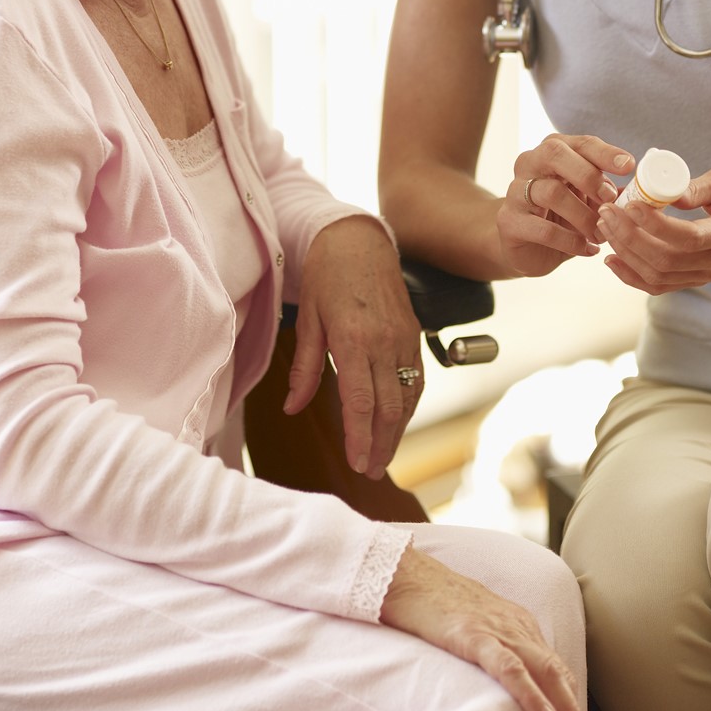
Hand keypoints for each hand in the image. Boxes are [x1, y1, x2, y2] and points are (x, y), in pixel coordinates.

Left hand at [287, 218, 422, 479]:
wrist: (359, 239)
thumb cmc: (328, 275)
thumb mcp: (308, 320)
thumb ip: (305, 368)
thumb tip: (294, 407)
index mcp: (355, 339)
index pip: (362, 402)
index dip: (361, 438)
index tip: (357, 463)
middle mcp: (385, 342)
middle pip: (389, 408)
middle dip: (381, 445)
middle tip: (370, 471)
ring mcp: (404, 338)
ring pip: (407, 397)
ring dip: (397, 431)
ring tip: (383, 455)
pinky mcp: (413, 333)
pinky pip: (415, 378)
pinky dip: (408, 405)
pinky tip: (398, 421)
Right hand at [380, 545, 581, 710]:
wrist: (405, 573)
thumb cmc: (434, 599)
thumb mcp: (474, 620)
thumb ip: (495, 641)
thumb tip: (507, 670)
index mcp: (517, 621)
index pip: (553, 662)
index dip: (567, 691)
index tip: (572, 710)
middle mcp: (514, 624)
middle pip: (556, 669)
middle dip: (571, 700)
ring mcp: (496, 629)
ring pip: (542, 670)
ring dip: (561, 701)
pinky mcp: (474, 636)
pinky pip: (510, 669)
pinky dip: (530, 694)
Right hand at [500, 135, 632, 275]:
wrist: (524, 245)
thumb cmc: (562, 216)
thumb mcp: (587, 199)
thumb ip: (607, 191)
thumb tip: (639, 191)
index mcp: (552, 152)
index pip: (580, 143)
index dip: (606, 153)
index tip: (629, 166)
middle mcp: (529, 164)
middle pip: (555, 154)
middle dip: (588, 175)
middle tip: (609, 199)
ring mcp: (515, 192)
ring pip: (551, 192)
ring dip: (584, 216)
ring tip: (601, 234)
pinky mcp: (509, 222)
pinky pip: (543, 229)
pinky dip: (571, 241)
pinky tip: (586, 249)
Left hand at [595, 165, 710, 293]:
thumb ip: (697, 187)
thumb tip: (663, 193)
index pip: (689, 237)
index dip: (655, 225)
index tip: (631, 204)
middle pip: (667, 259)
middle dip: (630, 237)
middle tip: (607, 211)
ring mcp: (710, 273)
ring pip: (660, 276)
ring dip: (626, 254)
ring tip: (606, 226)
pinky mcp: (699, 277)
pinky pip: (662, 286)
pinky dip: (633, 276)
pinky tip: (613, 258)